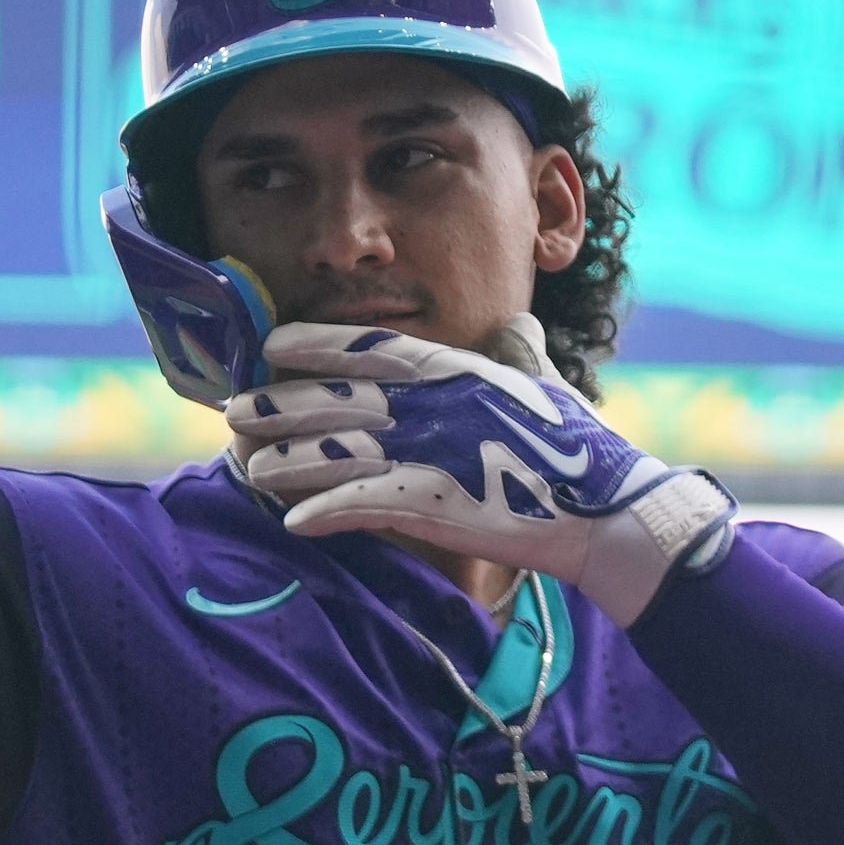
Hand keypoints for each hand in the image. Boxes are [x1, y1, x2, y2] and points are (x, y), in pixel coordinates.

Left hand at [227, 322, 733, 622]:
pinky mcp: (437, 503)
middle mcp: (434, 403)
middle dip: (278, 404)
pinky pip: (363, 504)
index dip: (315, 343)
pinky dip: (324, 512)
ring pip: (336, 450)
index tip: (272, 345)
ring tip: (248, 468)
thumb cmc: (578, 450)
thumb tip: (520, 322)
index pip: (369, 344)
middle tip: (234, 410)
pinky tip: (291, 522)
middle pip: (335, 399)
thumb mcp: (545, 384)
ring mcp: (432, 451)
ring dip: (285, 460)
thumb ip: (521, 351)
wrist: (609, 510)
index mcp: (454, 368)